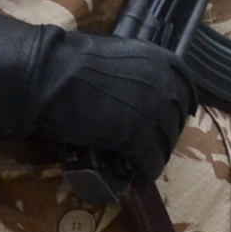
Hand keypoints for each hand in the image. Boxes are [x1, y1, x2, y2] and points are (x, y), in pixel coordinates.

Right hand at [22, 33, 195, 184]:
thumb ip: (133, 71)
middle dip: (168, 132)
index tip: (181, 115)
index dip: (184, 104)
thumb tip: (136, 90)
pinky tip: (140, 175)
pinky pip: (150, 159)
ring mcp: (150, 108)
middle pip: (175, 116)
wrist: (45, 74)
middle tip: (154, 144)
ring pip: (165, 140)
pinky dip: (147, 170)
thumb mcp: (113, 56)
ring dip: (157, 153)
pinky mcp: (136, 133)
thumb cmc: (65, 61)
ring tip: (145, 162)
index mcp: (156, 58)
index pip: (185, 84)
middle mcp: (161, 82)